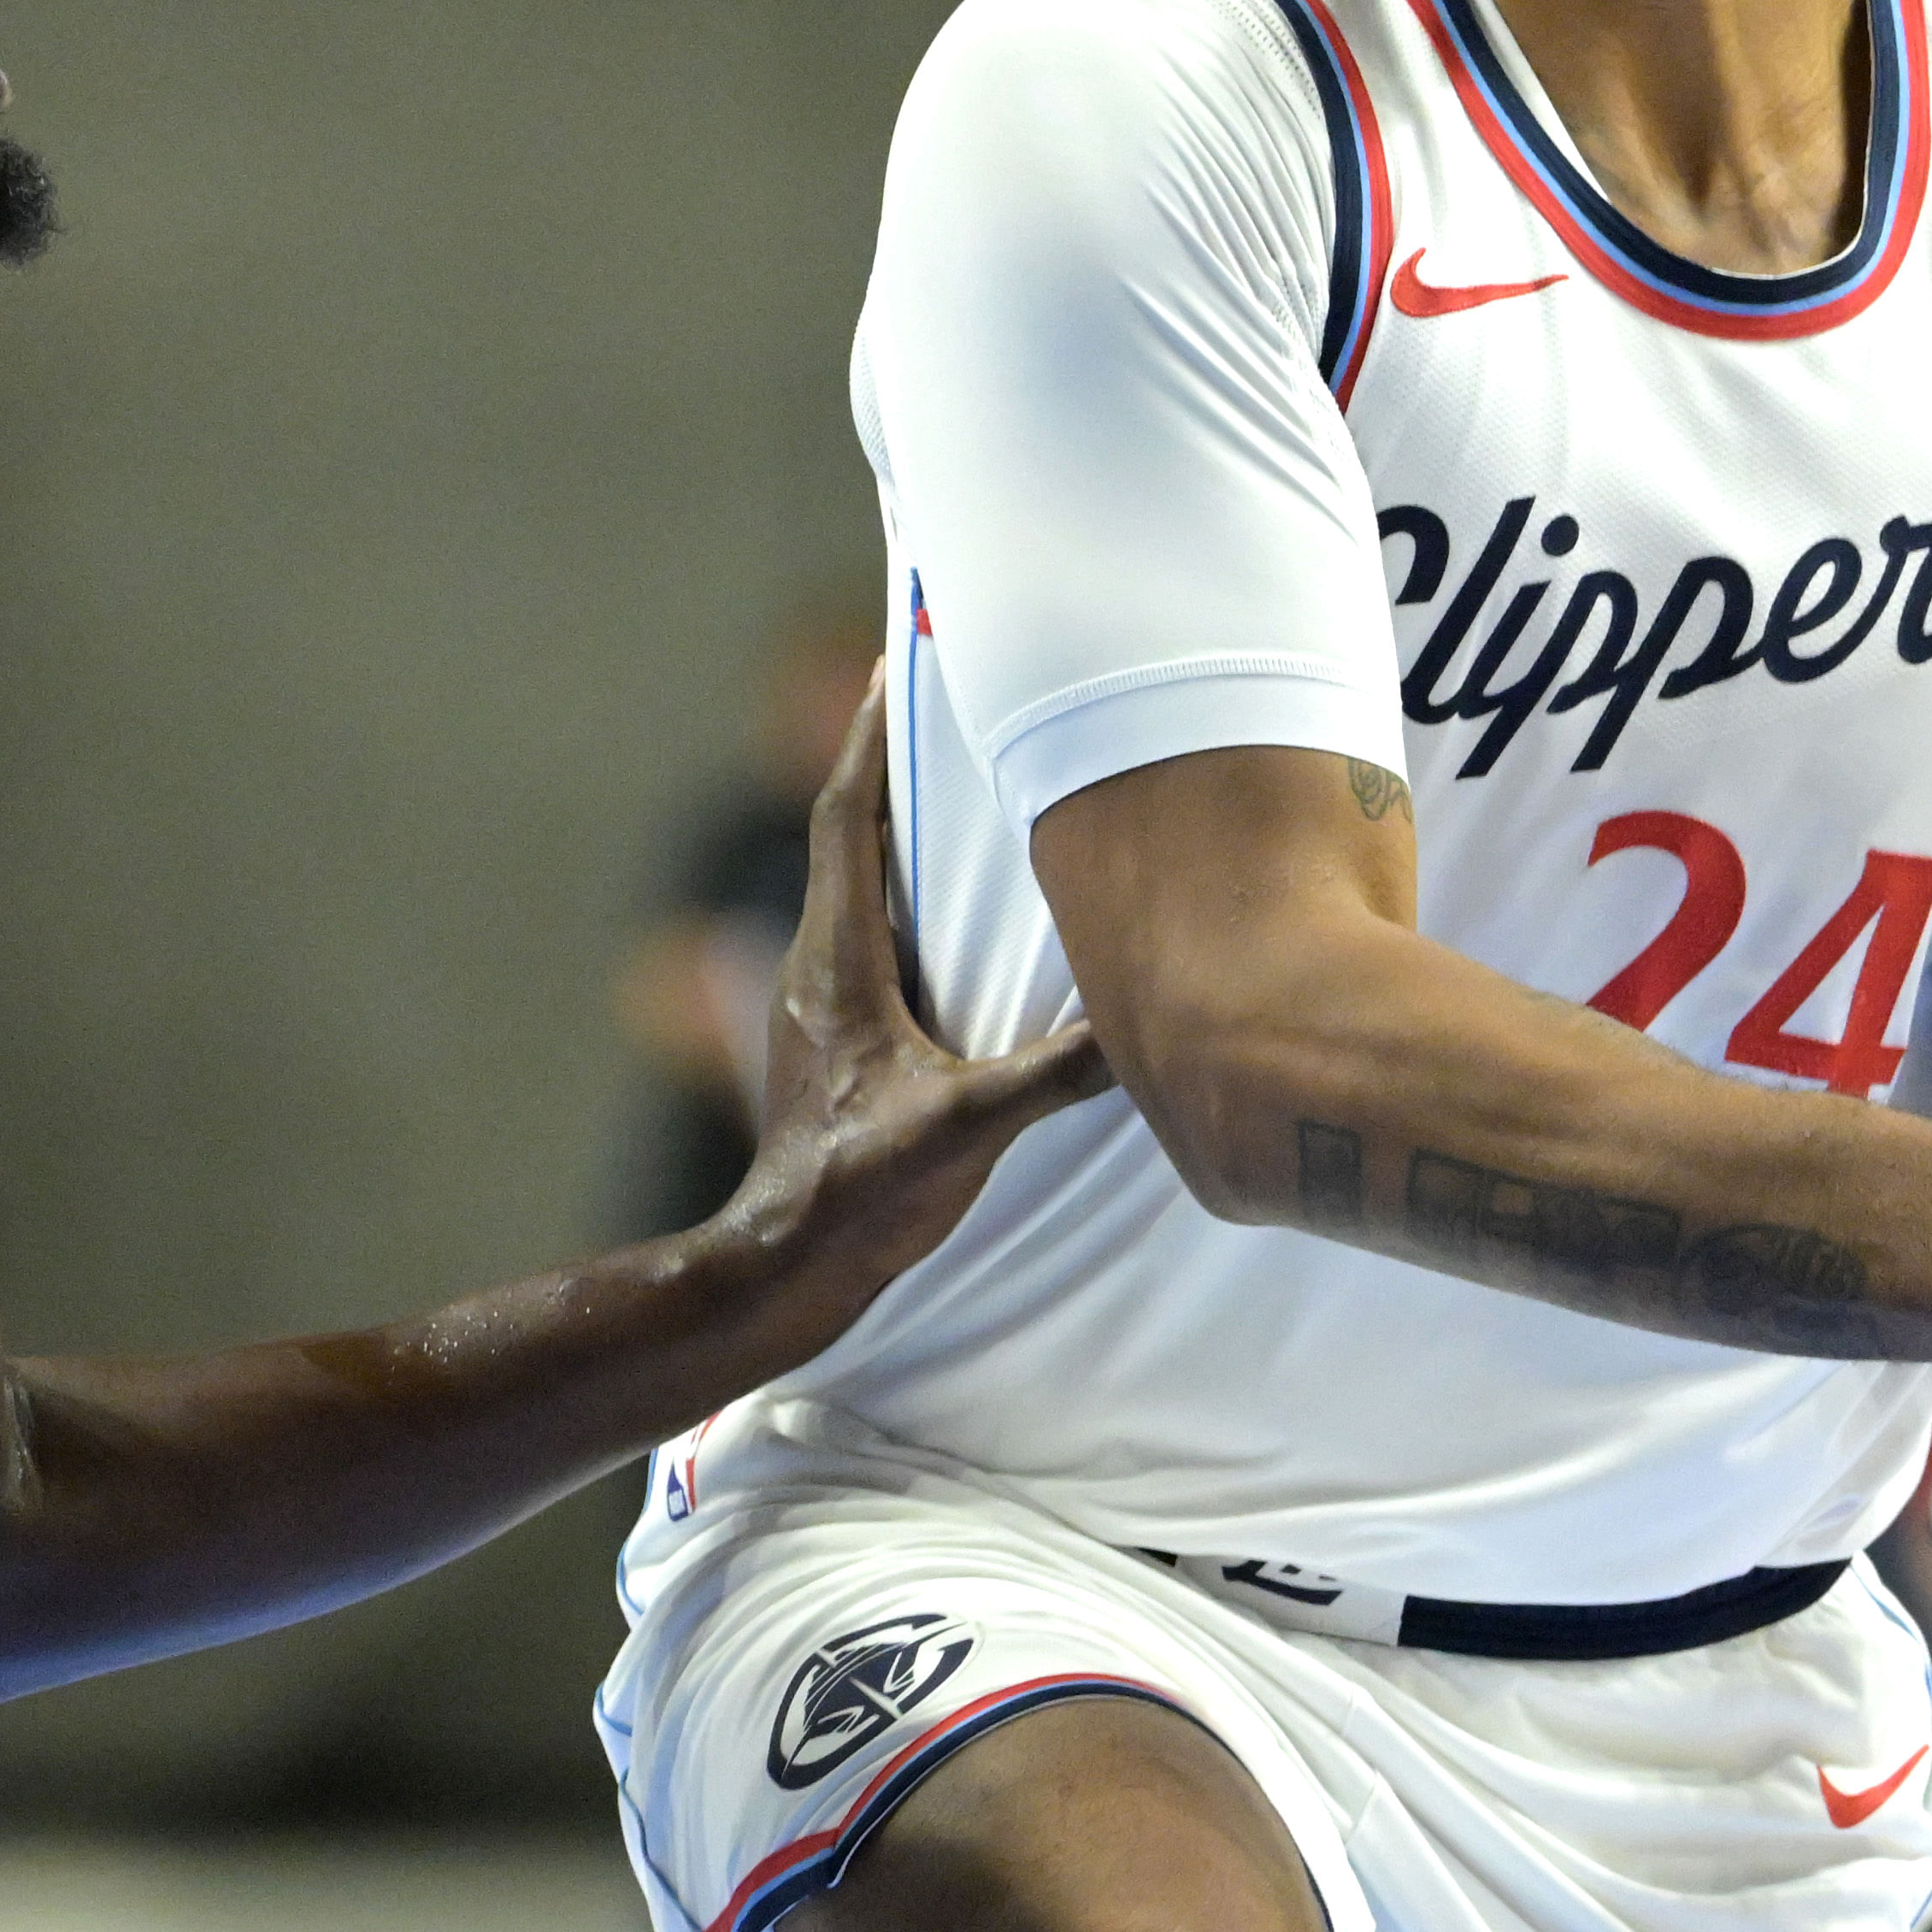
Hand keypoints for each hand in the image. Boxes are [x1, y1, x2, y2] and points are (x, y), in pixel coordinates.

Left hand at [721, 678, 1112, 1319]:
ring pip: (854, 880)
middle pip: (847, 831)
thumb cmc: (862, 1194)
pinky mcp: (838, 1031)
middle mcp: (820, 963)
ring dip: (895, 821)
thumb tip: (1141, 1025)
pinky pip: (869, 926)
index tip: (896, 670)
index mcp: (840, 962)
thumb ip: (1053, 1075)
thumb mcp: (969, 1127)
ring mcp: (822, 997)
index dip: (871, 742)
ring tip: (951, 773)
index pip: (845, 820)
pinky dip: (904, 885)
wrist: (790, 1261)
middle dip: (887, 759)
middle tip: (929, 694)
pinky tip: (952, 900)